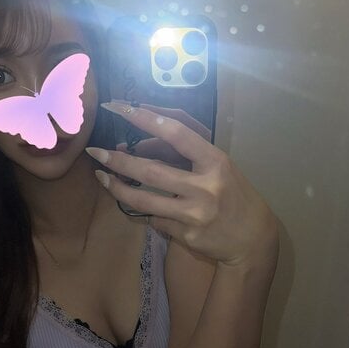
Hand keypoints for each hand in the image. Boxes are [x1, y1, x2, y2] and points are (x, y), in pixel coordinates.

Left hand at [87, 102, 278, 267]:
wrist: (253, 239)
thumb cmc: (234, 195)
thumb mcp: (219, 167)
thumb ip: (185, 156)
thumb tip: (139, 147)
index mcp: (216, 162)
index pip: (176, 133)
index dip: (145, 118)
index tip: (120, 107)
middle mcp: (206, 187)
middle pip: (151, 171)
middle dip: (118, 161)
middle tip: (96, 152)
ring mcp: (195, 214)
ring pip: (143, 200)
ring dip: (117, 188)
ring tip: (102, 177)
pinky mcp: (186, 235)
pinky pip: (155, 219)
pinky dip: (147, 211)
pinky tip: (144, 207)